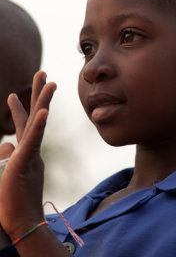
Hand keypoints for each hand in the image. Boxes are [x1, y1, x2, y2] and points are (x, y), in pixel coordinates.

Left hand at [0, 71, 56, 240]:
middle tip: (42, 72)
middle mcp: (32, 150)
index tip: (17, 93)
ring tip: (49, 81)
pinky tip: (44, 111)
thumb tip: (6, 144)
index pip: (25, 125)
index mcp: (27, 152)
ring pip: (39, 123)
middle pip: (36, 116)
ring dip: (44, 101)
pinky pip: (33, 142)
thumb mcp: (6, 175)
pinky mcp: (26, 164)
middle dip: (38, 93)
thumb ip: (6, 158)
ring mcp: (31, 155)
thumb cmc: (12, 204)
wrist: (22, 224)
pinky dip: (38, 126)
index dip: (21, 108)